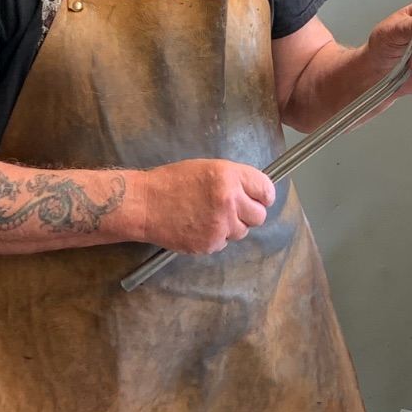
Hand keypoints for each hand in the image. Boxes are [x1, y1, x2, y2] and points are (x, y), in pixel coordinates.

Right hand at [140, 159, 275, 253]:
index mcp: (229, 176)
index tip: (258, 198)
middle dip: (249, 214)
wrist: (145, 204)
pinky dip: (215, 237)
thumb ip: (233, 180)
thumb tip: (254, 193)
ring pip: (242, 231)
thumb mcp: (207, 168)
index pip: (266, 190)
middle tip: (233, 210)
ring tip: (209, 217)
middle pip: (259, 216)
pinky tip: (198, 226)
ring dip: (232, 227)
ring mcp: (221, 225)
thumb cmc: (172, 182)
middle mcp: (229, 201)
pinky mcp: (211, 243)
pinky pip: (224, 243)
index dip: (263, 195)